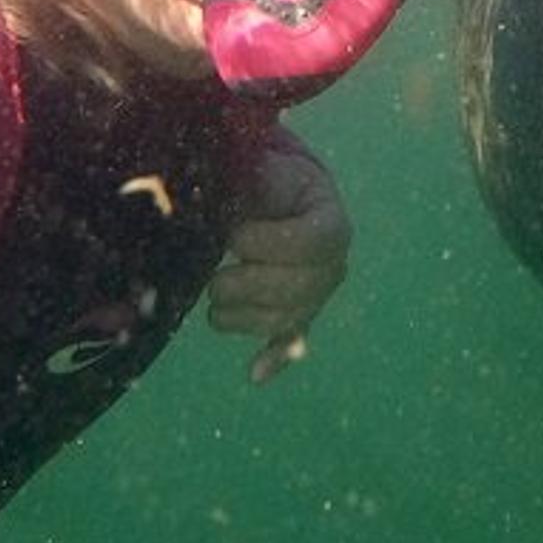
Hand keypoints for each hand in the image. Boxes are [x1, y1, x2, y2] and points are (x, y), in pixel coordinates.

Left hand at [207, 129, 350, 382]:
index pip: (310, 243)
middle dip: (244, 284)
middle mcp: (333, 265)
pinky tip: (254, 373)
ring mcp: (316, 295)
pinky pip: (289, 340)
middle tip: (211, 274)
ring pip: (281, 320)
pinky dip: (274, 357)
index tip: (233, 234)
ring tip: (211, 298)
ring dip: (239, 315)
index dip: (266, 243)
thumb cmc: (269, 179)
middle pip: (295, 289)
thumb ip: (245, 182)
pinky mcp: (297, 316)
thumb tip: (209, 197)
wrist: (281, 196)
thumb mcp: (263, 169)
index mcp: (331, 223)